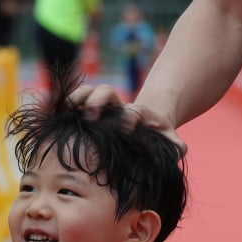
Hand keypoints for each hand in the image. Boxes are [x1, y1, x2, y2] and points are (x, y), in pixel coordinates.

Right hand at [68, 83, 188, 155]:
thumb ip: (175, 145)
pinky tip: (61, 112)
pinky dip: (70, 102)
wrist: (146, 126)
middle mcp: (119, 107)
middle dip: (99, 101)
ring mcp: (105, 107)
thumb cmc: (155, 139)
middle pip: (108, 93)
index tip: (127, 124)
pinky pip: (78, 100)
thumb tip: (179, 149)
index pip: (134, 111)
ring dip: (81, 97)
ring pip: (91, 92)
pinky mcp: (92, 111)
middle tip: (92, 115)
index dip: (130, 115)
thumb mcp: (169, 142)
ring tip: (72, 109)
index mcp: (138, 115)